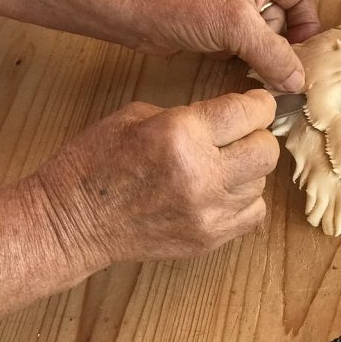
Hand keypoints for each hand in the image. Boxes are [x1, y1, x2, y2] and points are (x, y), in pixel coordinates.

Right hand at [30, 89, 278, 263]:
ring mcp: (208, 212)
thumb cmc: (97, 161)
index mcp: (180, 133)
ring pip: (261, 182)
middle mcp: (201, 174)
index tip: (257, 103)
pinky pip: (253, 213)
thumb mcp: (138, 115)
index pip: (250, 112)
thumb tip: (232, 117)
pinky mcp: (209, 238)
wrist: (73, 221)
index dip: (259, 103)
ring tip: (218, 166)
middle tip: (238, 135)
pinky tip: (217, 192)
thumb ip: (192, 115)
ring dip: (246, 170)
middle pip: (267, 150)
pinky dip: (242, 200)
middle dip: (257, 136)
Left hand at [120, 0, 340, 91]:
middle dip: (305, 29)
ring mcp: (240, 4)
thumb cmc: (182, 2)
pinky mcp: (225, 26)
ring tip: (280, 70)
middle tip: (307, 57)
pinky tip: (259, 72)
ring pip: (278, 26)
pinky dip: (263, 55)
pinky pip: (258, 40)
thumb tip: (298, 81)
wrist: (136, 14)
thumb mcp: (235, 26)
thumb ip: (272, 54)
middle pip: (299, 3)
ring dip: (282, 48)